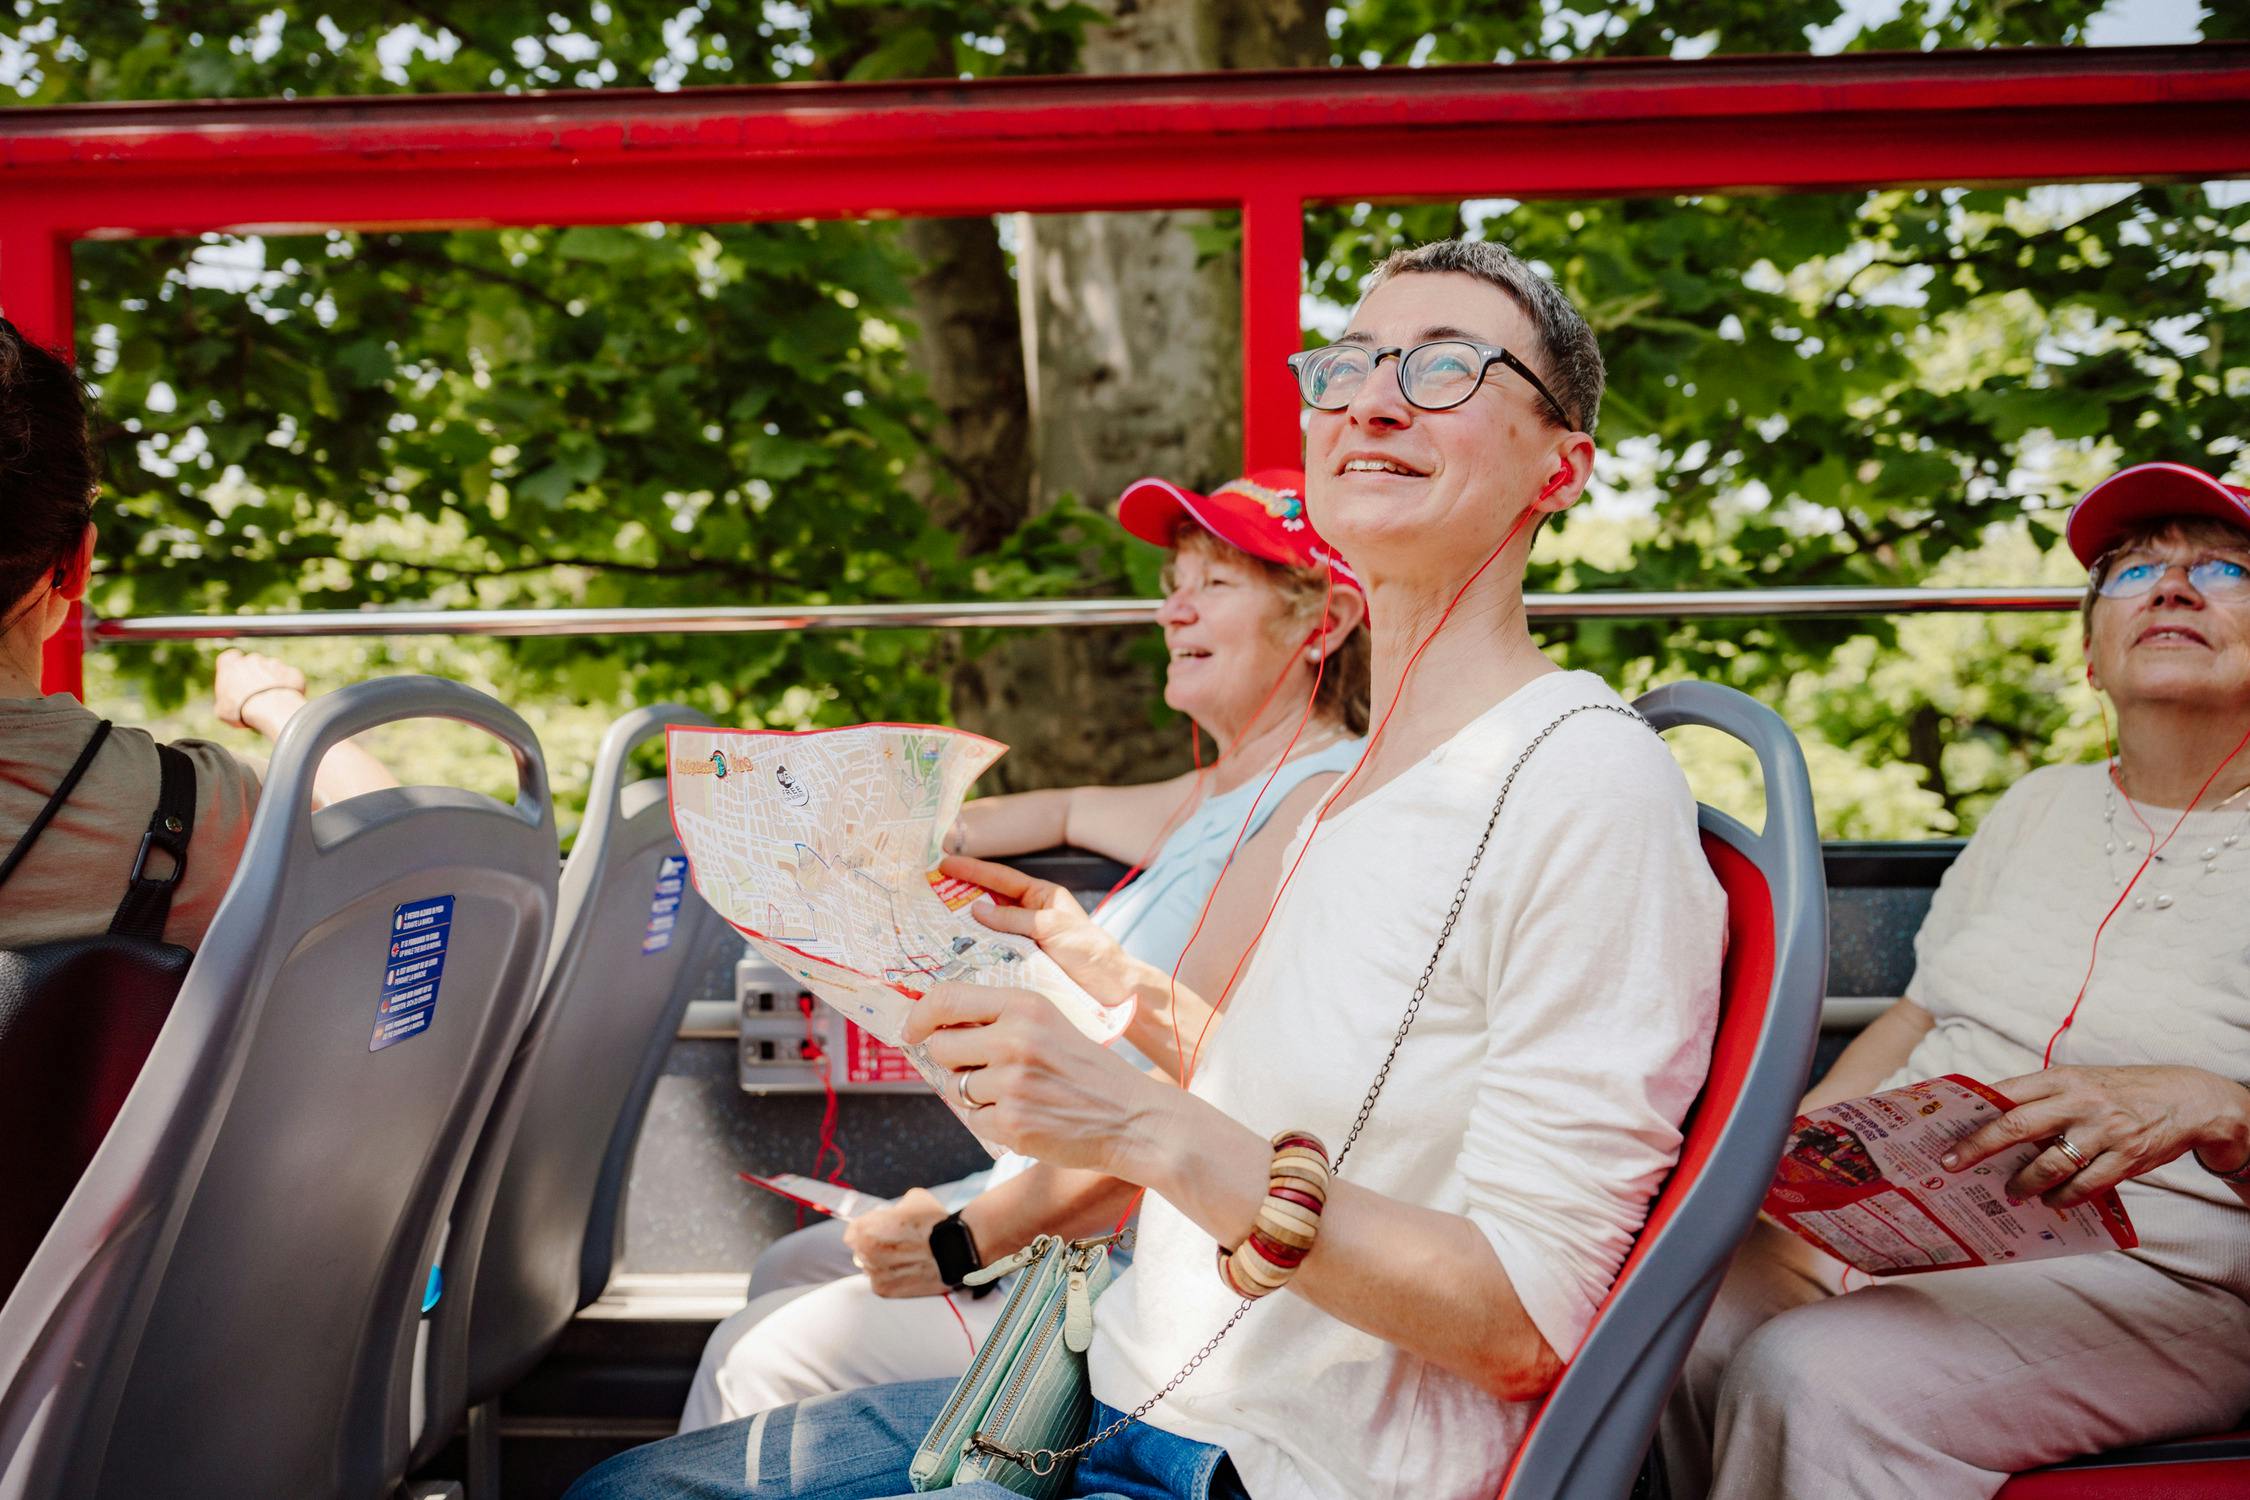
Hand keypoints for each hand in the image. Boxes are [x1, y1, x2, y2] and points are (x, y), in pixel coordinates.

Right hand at [213, 649, 306, 732]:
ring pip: (273, 671)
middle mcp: (252, 659)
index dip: (234, 670)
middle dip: (256, 676)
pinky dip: (289, 688)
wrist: (271, 709)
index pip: (230, 658)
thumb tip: (230, 704)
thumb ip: (225, 699)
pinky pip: (290, 679)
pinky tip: (285, 702)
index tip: (237, 681)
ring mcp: (274, 663)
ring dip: (273, 682)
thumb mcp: (222, 710)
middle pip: (254, 664)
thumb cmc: (241, 710)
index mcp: (230, 664)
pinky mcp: (292, 672)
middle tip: (257, 696)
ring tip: (272, 702)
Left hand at [840, 1186, 950, 1298]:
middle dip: (875, 1246)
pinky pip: (882, 1282)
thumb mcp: (913, 1199)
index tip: (877, 1230)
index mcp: (866, 1229)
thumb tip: (895, 1214)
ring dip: (883, 1263)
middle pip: (861, 1250)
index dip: (866, 1229)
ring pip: (871, 1267)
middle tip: (897, 1243)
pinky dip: (892, 1277)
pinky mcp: (885, 1291)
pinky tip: (909, 1268)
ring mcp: (874, 1274)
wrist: (955, 1249)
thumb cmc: (935, 1222)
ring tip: (906, 1256)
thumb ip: (896, 1208)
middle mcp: (865, 1253)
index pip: (852, 1232)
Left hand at [904, 980, 1179, 1177]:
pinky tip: (1024, 1117)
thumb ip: (999, 1019)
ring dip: (973, 1095)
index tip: (912, 1030)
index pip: (946, 997)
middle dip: (952, 1062)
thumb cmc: (1085, 1070)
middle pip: (941, 1047)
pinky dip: (991, 1123)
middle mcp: (1014, 1040)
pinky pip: (973, 1121)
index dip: (919, 1015)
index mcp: (1024, 1006)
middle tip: (982, 1071)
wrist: (1132, 1116)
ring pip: (954, 1088)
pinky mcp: (1012, 1124)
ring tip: (1013, 1095)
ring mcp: (1012, 1084)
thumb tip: (935, 1028)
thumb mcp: (1049, 1023)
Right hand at [939, 854, 1136, 1004]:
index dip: (970, 870)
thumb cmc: (1092, 953)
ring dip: (958, 931)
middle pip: (985, 903)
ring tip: (927, 930)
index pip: (999, 877)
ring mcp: (1020, 943)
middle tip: (924, 897)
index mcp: (1040, 897)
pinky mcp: (1017, 968)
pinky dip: (970, 957)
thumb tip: (976, 910)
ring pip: (983, 932)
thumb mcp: (1054, 928)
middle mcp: (1026, 917)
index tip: (942, 864)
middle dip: (956, 899)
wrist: (1112, 992)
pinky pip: (988, 957)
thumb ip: (1017, 919)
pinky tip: (948, 962)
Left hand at [1941, 1065, 2249, 1208]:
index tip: (1945, 1136)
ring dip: (2025, 1183)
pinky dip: (2064, 1197)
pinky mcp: (2127, 1156)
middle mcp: (2078, 1101)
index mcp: (2061, 1078)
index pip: (2005, 1095)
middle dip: (1979, 1149)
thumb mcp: (2080, 1082)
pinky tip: (2052, 1201)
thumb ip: (2042, 1099)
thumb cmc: (2121, 1092)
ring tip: (2012, 1192)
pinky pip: (2086, 1184)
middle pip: (2016, 1126)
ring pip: (2050, 1164)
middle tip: (1955, 1166)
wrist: (2188, 1098)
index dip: (1972, 1117)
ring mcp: (2103, 1129)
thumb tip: (1994, 1123)